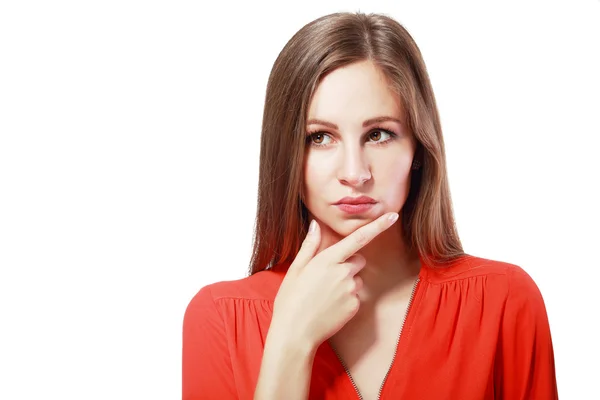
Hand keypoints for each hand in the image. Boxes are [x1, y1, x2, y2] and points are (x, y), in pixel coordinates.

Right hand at [270, 212, 399, 349]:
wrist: (295, 333)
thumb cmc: (291, 300)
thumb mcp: (295, 269)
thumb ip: (310, 245)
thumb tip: (315, 224)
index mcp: (327, 260)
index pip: (358, 238)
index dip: (378, 226)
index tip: (393, 215)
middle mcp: (343, 272)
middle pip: (358, 260)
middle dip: (349, 264)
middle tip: (327, 278)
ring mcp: (351, 290)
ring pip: (356, 279)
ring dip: (347, 283)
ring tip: (325, 296)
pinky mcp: (355, 306)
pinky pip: (356, 297)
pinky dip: (347, 300)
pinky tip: (330, 307)